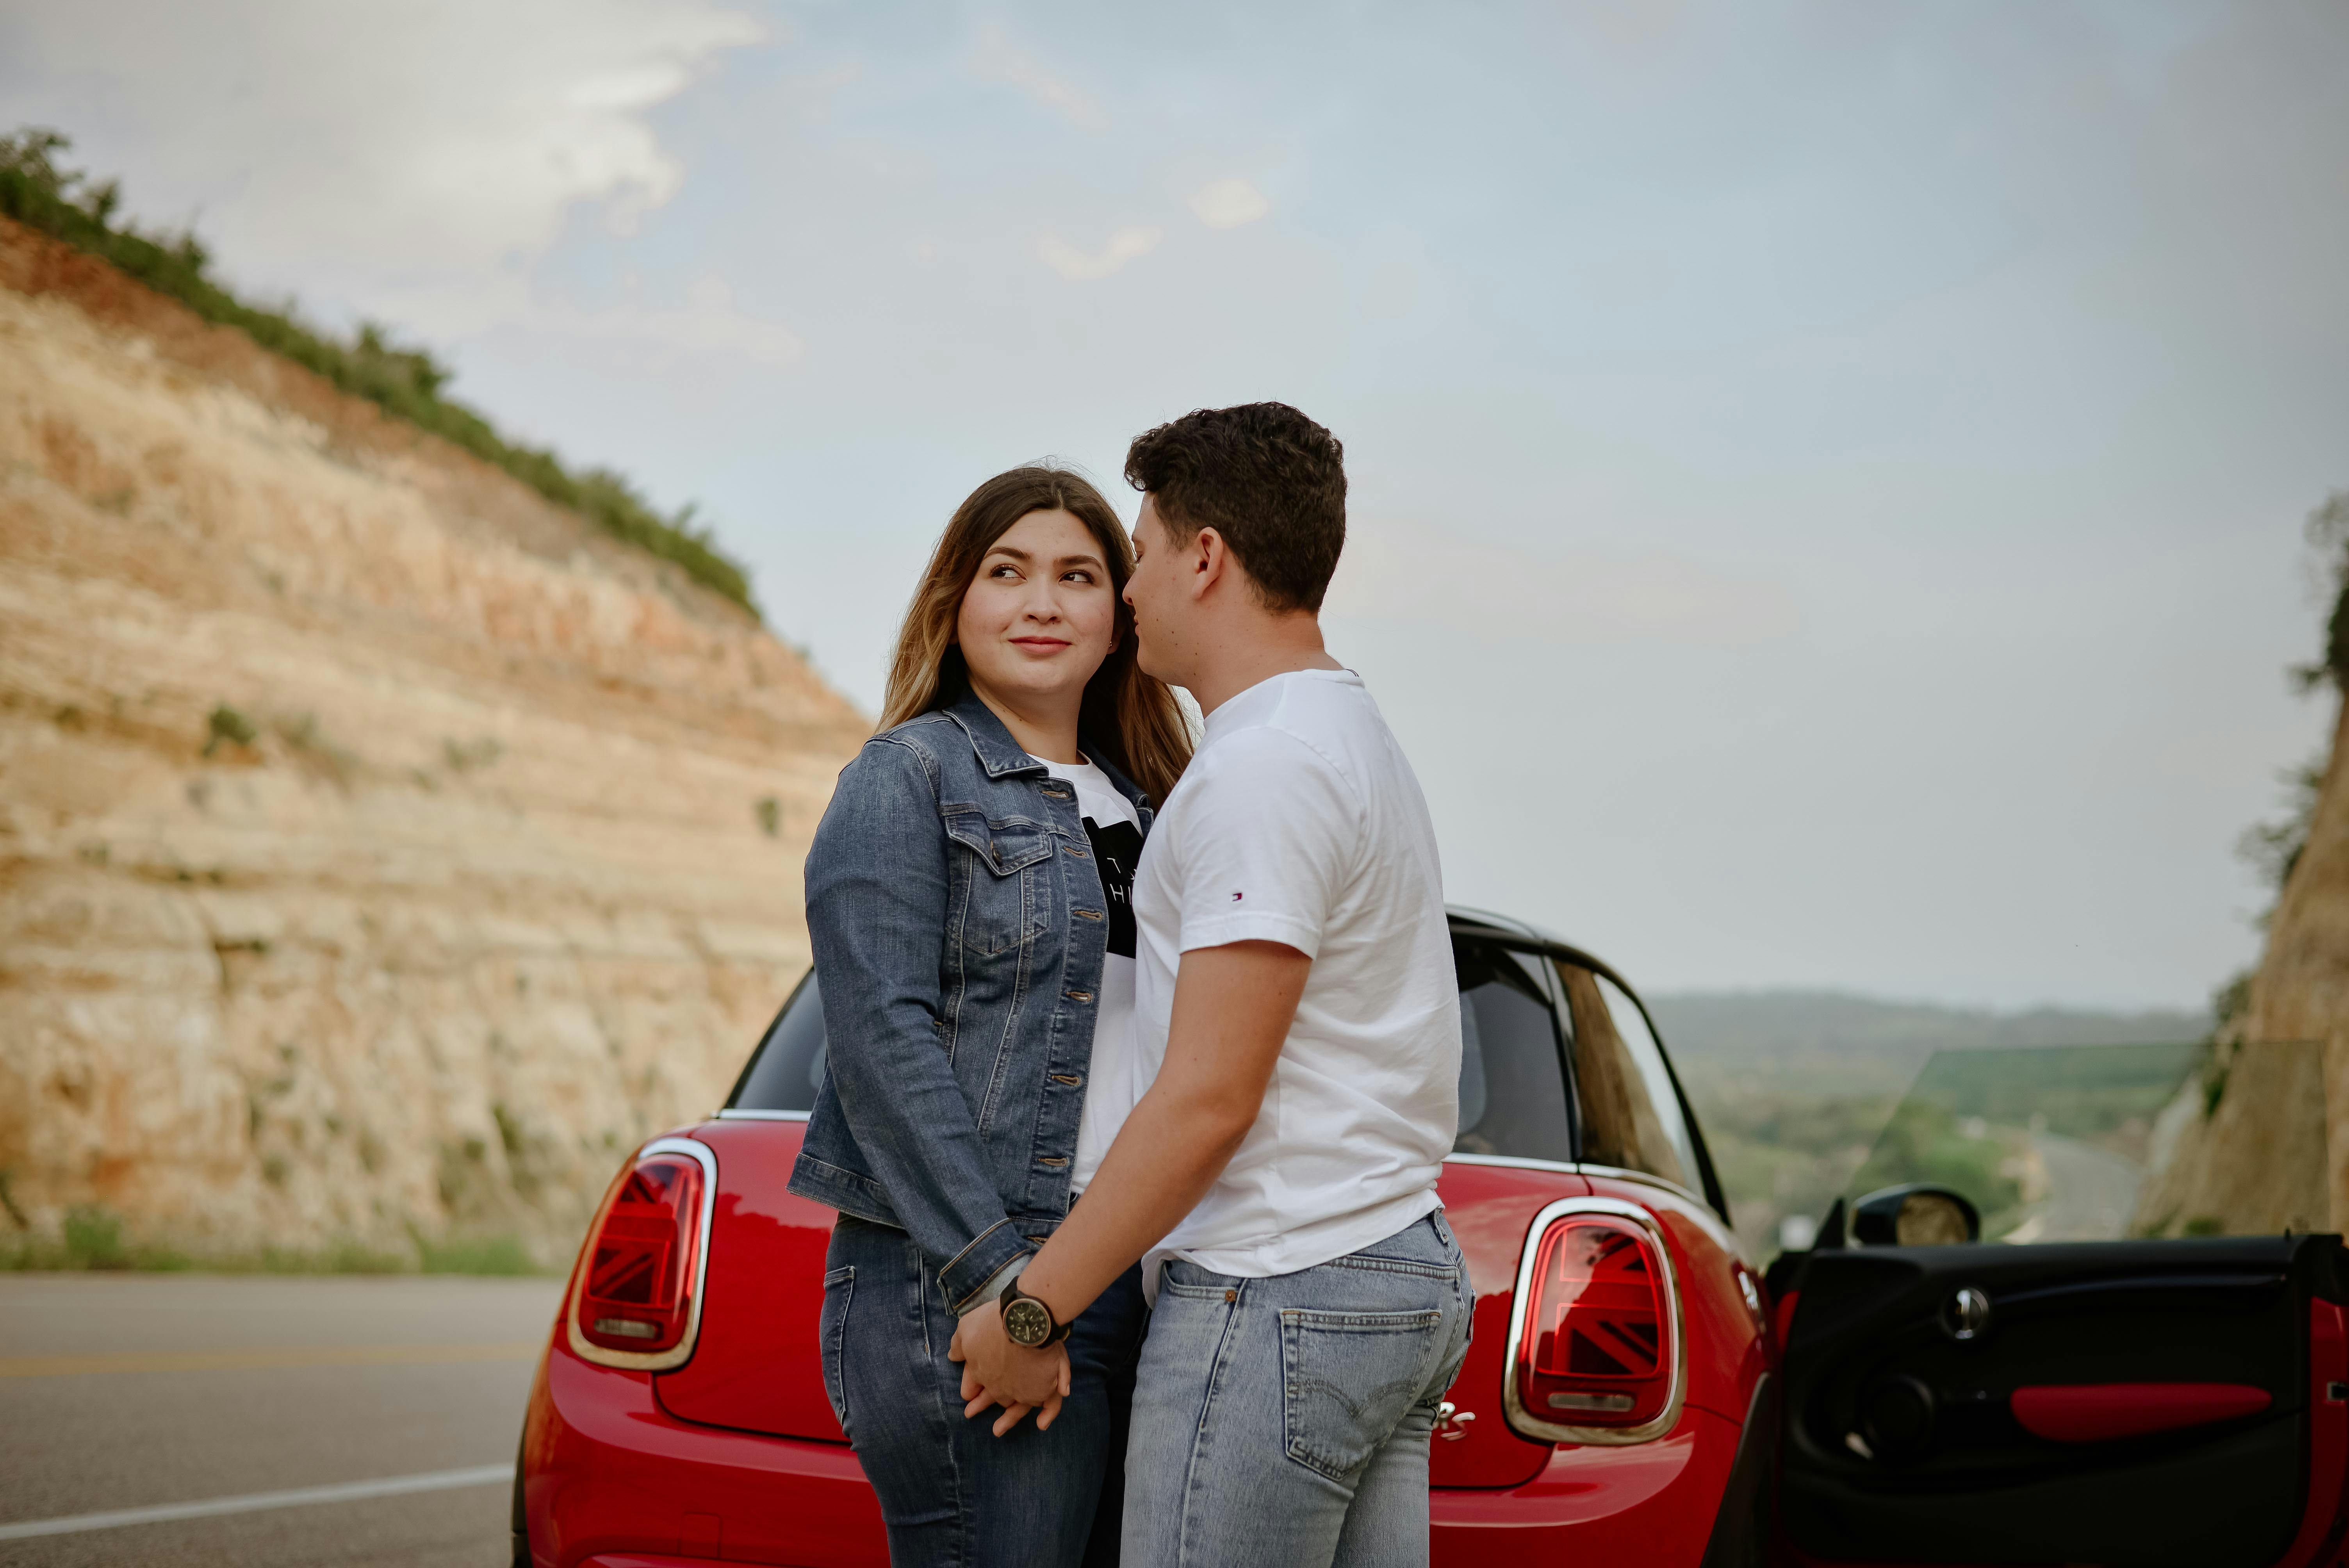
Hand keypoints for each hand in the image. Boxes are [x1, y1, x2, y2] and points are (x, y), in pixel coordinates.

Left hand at [948, 1304, 1069, 1434]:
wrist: (1026, 1319)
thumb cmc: (995, 1322)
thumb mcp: (968, 1328)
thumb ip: (959, 1344)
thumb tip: (952, 1356)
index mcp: (983, 1372)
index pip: (973, 1384)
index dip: (970, 1389)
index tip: (967, 1396)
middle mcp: (1003, 1386)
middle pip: (994, 1397)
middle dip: (983, 1404)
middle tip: (971, 1414)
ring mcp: (1025, 1389)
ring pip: (1018, 1407)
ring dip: (1009, 1419)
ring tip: (998, 1431)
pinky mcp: (1046, 1387)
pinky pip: (1051, 1404)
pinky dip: (1048, 1414)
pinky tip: (1041, 1424)